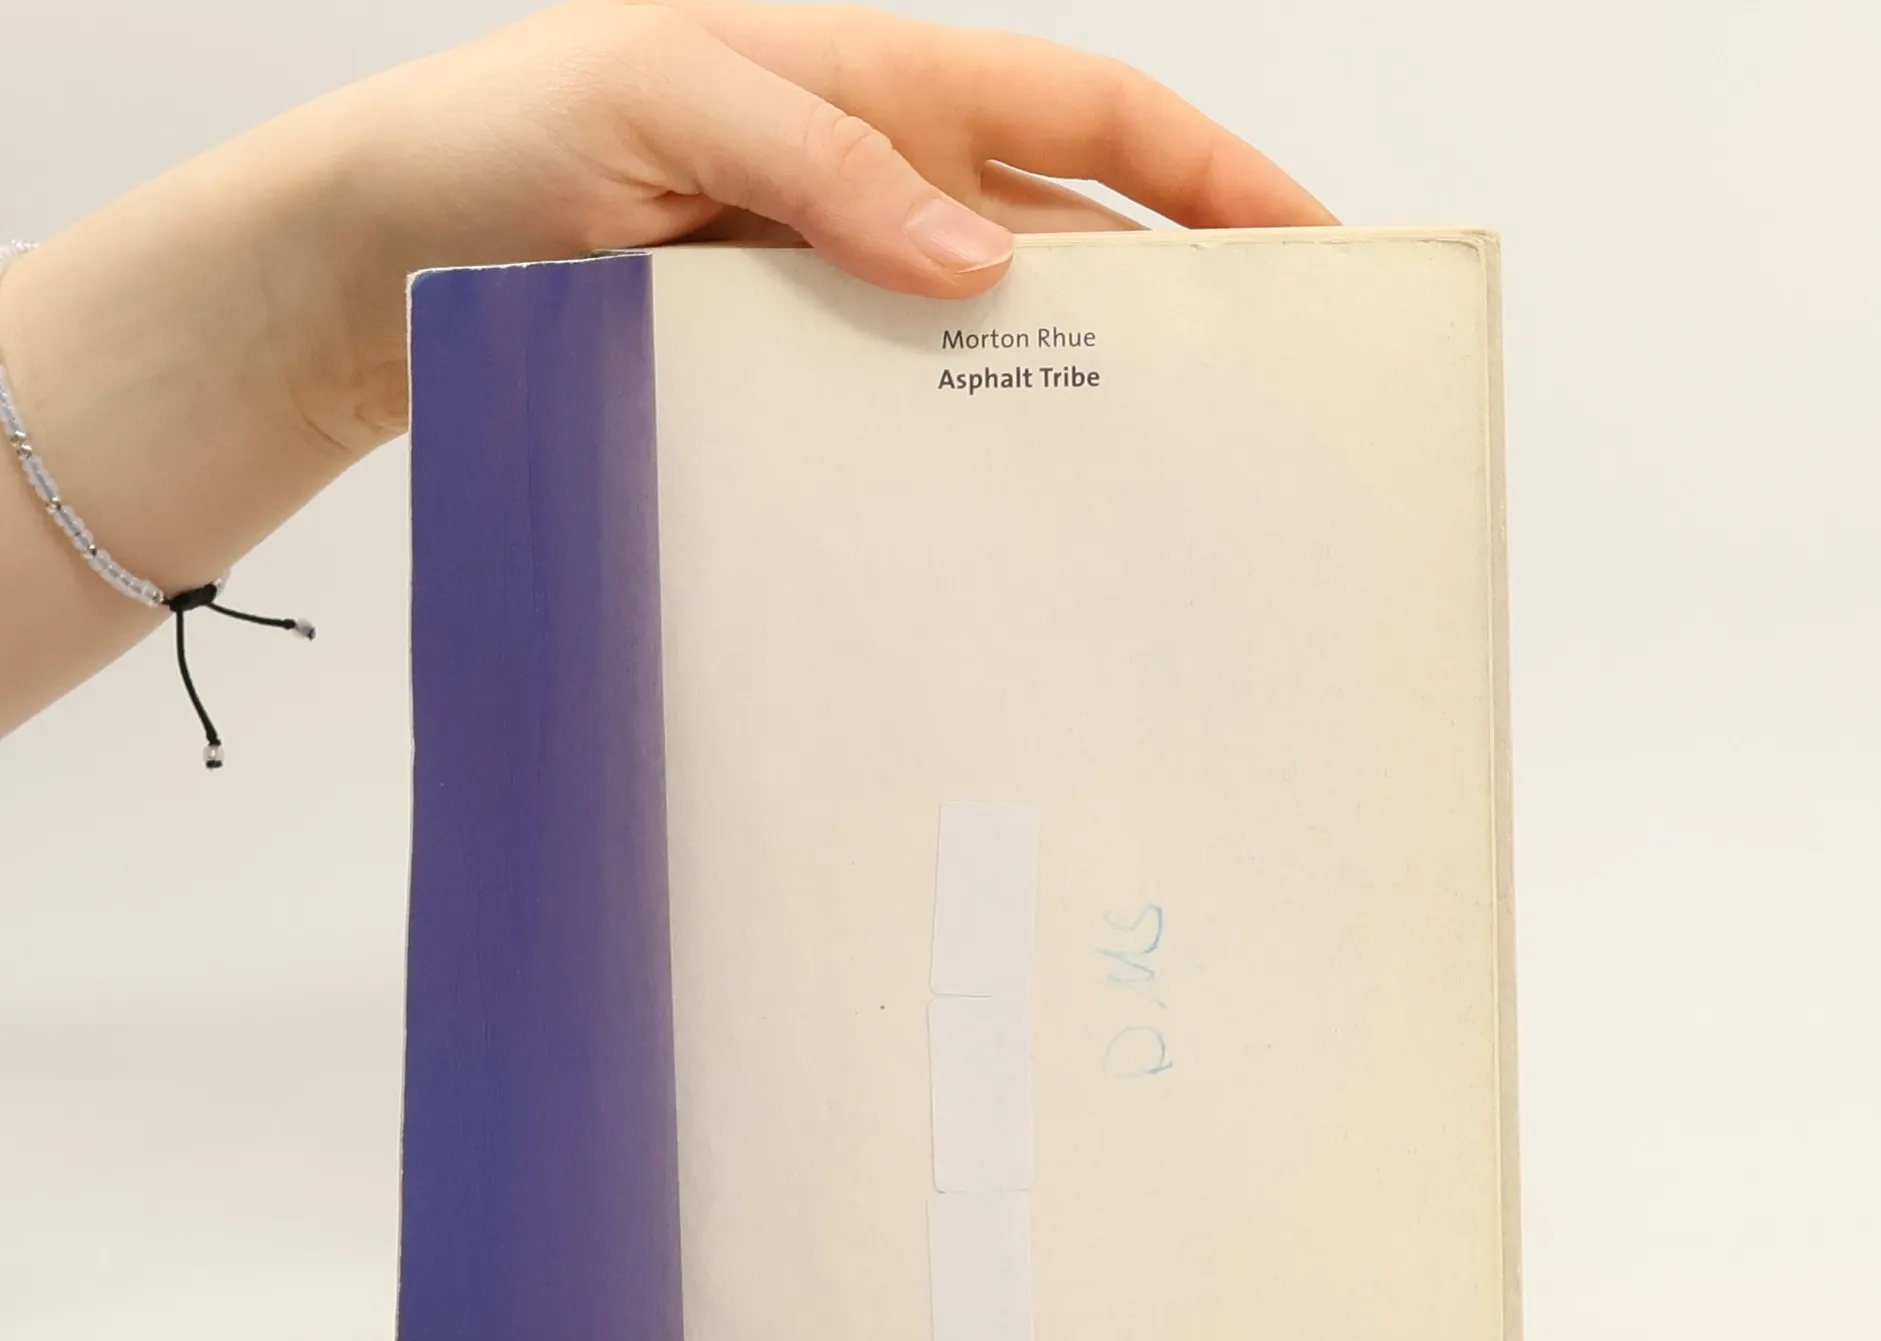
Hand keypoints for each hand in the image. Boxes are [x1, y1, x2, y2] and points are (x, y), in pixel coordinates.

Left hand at [306, 0, 1333, 444]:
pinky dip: (950, 463)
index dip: (1212, 177)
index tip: (1312, 244)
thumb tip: (975, 258)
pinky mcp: (786, 387)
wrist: (375, 262)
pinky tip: (986, 522)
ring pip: (990, 354)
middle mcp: (878, 196)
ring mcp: (836, 300)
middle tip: (1258, 410)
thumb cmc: (498, 139)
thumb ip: (819, 159)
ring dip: (1065, 410)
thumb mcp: (659, 100)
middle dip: (1175, 314)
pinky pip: (896, 422)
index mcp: (877, 87)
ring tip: (1146, 496)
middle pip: (1071, 249)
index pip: (1090, 119)